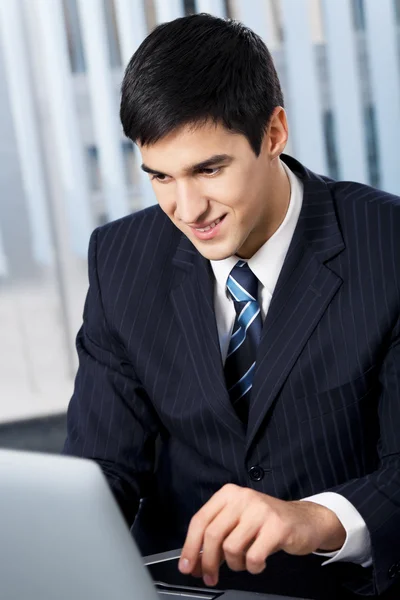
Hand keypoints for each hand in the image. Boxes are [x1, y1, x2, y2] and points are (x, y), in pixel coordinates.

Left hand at [178, 484, 345, 586]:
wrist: (304, 520)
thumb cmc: (266, 523)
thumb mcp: (238, 521)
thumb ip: (217, 536)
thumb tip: (194, 561)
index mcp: (228, 494)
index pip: (200, 520)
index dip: (190, 546)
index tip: (187, 567)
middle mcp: (242, 497)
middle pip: (212, 535)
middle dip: (208, 562)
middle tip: (210, 577)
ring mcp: (260, 511)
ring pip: (231, 547)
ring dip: (235, 564)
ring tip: (244, 562)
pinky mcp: (277, 527)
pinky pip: (253, 556)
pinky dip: (253, 567)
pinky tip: (258, 563)